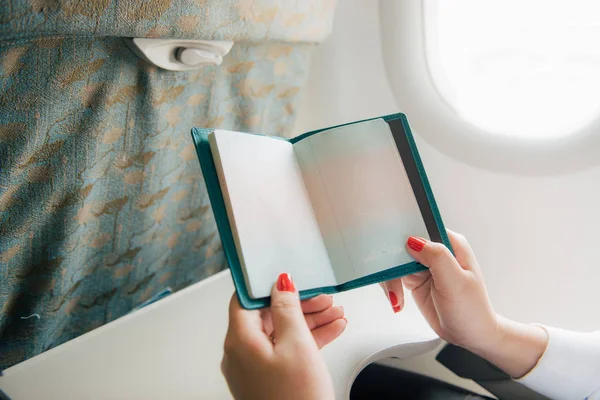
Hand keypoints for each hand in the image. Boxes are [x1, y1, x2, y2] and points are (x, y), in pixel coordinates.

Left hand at [221, 273, 345, 399]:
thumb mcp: (297, 344)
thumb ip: (287, 309)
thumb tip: (280, 284)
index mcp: (240, 340)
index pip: (247, 298)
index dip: (268, 285)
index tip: (289, 278)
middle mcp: (241, 353)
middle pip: (268, 315)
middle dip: (299, 305)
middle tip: (323, 298)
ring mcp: (254, 368)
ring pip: (280, 333)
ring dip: (308, 321)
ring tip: (334, 314)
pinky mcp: (268, 379)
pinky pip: (285, 350)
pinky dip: (306, 340)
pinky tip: (331, 331)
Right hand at [382, 230, 547, 377]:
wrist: (469, 335)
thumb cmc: (471, 310)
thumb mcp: (456, 282)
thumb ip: (437, 257)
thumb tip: (413, 240)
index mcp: (450, 243)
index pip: (422, 227)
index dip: (403, 232)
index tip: (390, 246)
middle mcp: (436, 251)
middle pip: (403, 243)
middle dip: (391, 260)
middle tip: (389, 279)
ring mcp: (424, 265)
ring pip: (395, 261)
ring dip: (390, 279)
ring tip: (396, 297)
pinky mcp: (414, 278)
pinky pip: (394, 275)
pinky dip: (391, 287)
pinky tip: (397, 300)